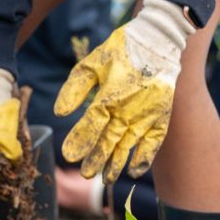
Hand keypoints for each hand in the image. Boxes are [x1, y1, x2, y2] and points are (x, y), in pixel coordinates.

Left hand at [56, 0, 195, 183]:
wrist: (158, 40)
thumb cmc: (120, 50)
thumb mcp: (92, 63)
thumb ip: (75, 88)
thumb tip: (59, 113)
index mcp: (109, 96)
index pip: (91, 125)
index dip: (80, 140)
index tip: (69, 156)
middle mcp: (128, 109)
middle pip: (108, 140)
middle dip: (96, 159)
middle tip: (85, 174)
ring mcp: (146, 115)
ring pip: (128, 145)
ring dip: (116, 163)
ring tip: (106, 179)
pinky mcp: (161, 116)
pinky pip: (153, 142)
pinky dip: (144, 157)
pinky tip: (134, 171)